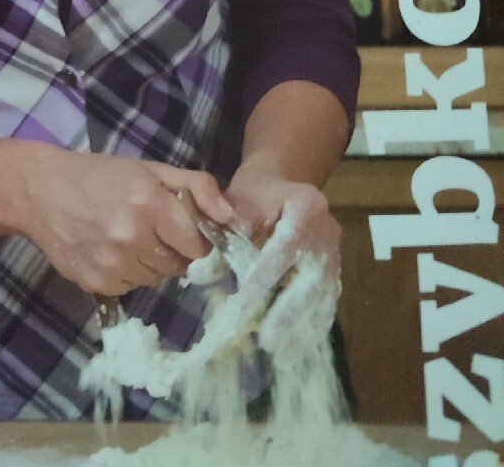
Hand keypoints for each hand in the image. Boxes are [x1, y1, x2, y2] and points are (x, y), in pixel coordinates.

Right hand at [18, 149, 235, 296]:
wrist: (42, 191)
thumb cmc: (102, 175)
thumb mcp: (152, 169)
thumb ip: (198, 188)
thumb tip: (233, 219)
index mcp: (150, 204)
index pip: (199, 245)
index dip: (197, 239)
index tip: (184, 230)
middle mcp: (132, 237)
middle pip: (179, 265)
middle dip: (173, 250)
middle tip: (152, 228)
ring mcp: (112, 264)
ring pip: (156, 278)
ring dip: (151, 263)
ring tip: (128, 237)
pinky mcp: (97, 284)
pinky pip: (131, 287)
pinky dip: (128, 272)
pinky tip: (110, 249)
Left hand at [224, 162, 341, 358]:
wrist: (283, 184)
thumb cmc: (256, 193)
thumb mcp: (238, 202)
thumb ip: (226, 234)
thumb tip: (204, 271)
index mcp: (307, 206)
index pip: (286, 246)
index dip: (266, 274)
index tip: (245, 299)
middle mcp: (327, 232)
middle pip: (311, 278)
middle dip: (289, 313)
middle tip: (268, 340)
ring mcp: (334, 254)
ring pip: (322, 297)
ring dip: (303, 328)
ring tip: (283, 354)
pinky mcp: (333, 272)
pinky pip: (325, 303)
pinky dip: (311, 326)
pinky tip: (297, 348)